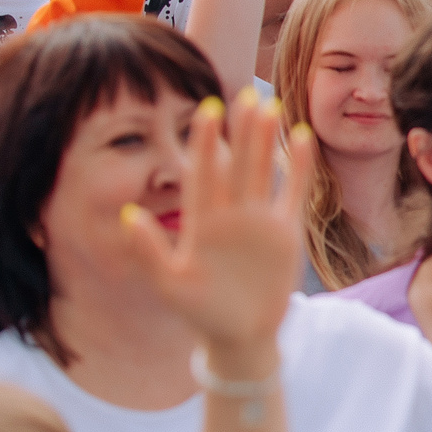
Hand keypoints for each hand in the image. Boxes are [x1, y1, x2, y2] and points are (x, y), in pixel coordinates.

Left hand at [119, 92, 313, 357]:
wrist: (239, 336)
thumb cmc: (199, 313)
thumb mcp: (170, 284)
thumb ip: (150, 251)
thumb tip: (129, 216)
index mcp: (201, 222)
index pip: (202, 174)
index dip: (204, 145)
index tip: (204, 112)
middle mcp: (230, 213)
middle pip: (236, 164)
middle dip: (240, 132)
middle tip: (245, 95)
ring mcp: (259, 220)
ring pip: (263, 171)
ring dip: (266, 142)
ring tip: (269, 108)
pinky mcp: (285, 231)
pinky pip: (293, 192)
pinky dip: (298, 167)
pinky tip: (302, 138)